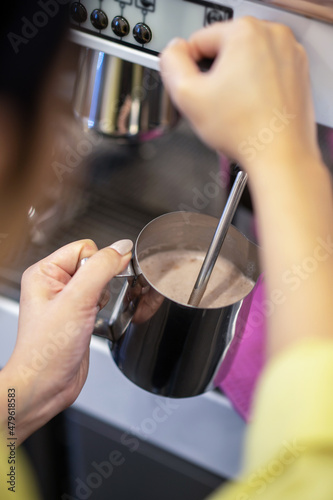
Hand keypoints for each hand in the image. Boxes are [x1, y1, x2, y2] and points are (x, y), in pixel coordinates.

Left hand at [0, 238, 132, 443]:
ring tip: (89, 315)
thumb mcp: (77, 301)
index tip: (101, 283)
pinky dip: (103, 307)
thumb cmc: (47, 350)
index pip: (84, 248)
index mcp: (45, 272)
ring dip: (103, 297)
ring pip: (100, 281)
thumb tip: (121, 248)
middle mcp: (54, 283)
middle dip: (102, 282)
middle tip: (90, 303)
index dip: (99, 263)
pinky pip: (99, 298)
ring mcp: (66, 300)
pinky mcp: (77, 314)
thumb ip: (101, 269)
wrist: (46, 386)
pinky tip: (93, 321)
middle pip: (94, 263)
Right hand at [160, 17, 320, 171]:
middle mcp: (273, 36)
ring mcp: (289, 54)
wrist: (280, 156)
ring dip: (235, 81)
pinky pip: (266, 73)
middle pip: (224, 49)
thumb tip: (173, 53)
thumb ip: (171, 65)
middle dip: (215, 75)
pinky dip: (256, 88)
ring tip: (236, 108)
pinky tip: (252, 109)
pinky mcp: (298, 73)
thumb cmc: (244, 131)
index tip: (194, 88)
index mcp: (245, 32)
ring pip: (246, 61)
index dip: (189, 67)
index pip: (199, 39)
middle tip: (217, 103)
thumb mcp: (188, 96)